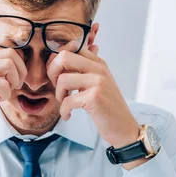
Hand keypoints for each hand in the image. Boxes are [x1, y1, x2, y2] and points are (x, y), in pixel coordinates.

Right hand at [0, 43, 26, 153]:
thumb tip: (16, 57)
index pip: (5, 45)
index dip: (17, 60)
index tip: (13, 75)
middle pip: (10, 52)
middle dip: (20, 70)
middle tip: (14, 85)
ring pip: (9, 65)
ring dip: (14, 81)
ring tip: (5, 92)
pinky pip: (3, 84)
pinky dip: (6, 94)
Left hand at [47, 45, 147, 168]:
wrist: (123, 128)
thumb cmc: (108, 107)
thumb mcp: (99, 83)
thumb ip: (86, 68)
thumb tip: (72, 50)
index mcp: (98, 63)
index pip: (72, 48)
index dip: (57, 61)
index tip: (57, 76)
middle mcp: (99, 69)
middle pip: (63, 57)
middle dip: (52, 72)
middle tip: (57, 87)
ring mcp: (98, 82)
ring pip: (62, 79)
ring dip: (58, 94)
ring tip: (65, 103)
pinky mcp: (94, 97)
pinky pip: (67, 100)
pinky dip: (64, 110)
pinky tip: (68, 115)